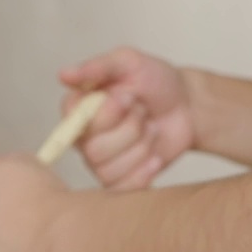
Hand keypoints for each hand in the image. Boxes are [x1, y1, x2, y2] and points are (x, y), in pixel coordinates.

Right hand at [59, 46, 197, 189]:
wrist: (188, 106)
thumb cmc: (156, 81)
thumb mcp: (129, 62)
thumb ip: (97, 68)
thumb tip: (63, 75)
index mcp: (80, 109)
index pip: (74, 122)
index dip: (105, 114)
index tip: (127, 97)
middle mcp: (85, 138)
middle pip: (94, 151)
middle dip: (130, 129)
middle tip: (143, 112)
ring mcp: (101, 162)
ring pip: (109, 170)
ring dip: (140, 147)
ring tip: (152, 129)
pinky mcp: (119, 180)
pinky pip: (122, 188)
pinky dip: (144, 172)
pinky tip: (155, 157)